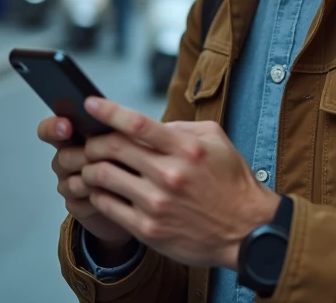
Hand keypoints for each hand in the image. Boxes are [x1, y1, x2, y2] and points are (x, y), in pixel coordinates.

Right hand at [37, 115, 134, 248]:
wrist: (139, 194)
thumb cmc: (131, 159)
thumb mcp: (129, 136)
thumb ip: (116, 124)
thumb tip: (111, 112)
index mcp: (74, 136)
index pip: (49, 129)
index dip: (53, 127)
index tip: (66, 127)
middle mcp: (67, 158)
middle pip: (62, 157)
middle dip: (86, 158)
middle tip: (108, 158)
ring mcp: (68, 183)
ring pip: (70, 183)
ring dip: (94, 181)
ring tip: (118, 179)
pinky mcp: (75, 205)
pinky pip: (78, 204)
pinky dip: (97, 201)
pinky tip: (115, 197)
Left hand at [79, 97, 280, 268]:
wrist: (247, 232)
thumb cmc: (232, 184)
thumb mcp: (216, 141)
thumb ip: (181, 128)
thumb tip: (147, 125)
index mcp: (185, 149)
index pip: (137, 124)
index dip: (108, 111)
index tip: (90, 104)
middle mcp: (169, 175)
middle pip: (113, 148)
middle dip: (92, 141)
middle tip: (88, 141)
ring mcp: (156, 204)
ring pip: (103, 177)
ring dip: (89, 168)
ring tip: (90, 166)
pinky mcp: (149, 229)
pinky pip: (108, 206)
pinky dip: (97, 194)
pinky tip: (100, 191)